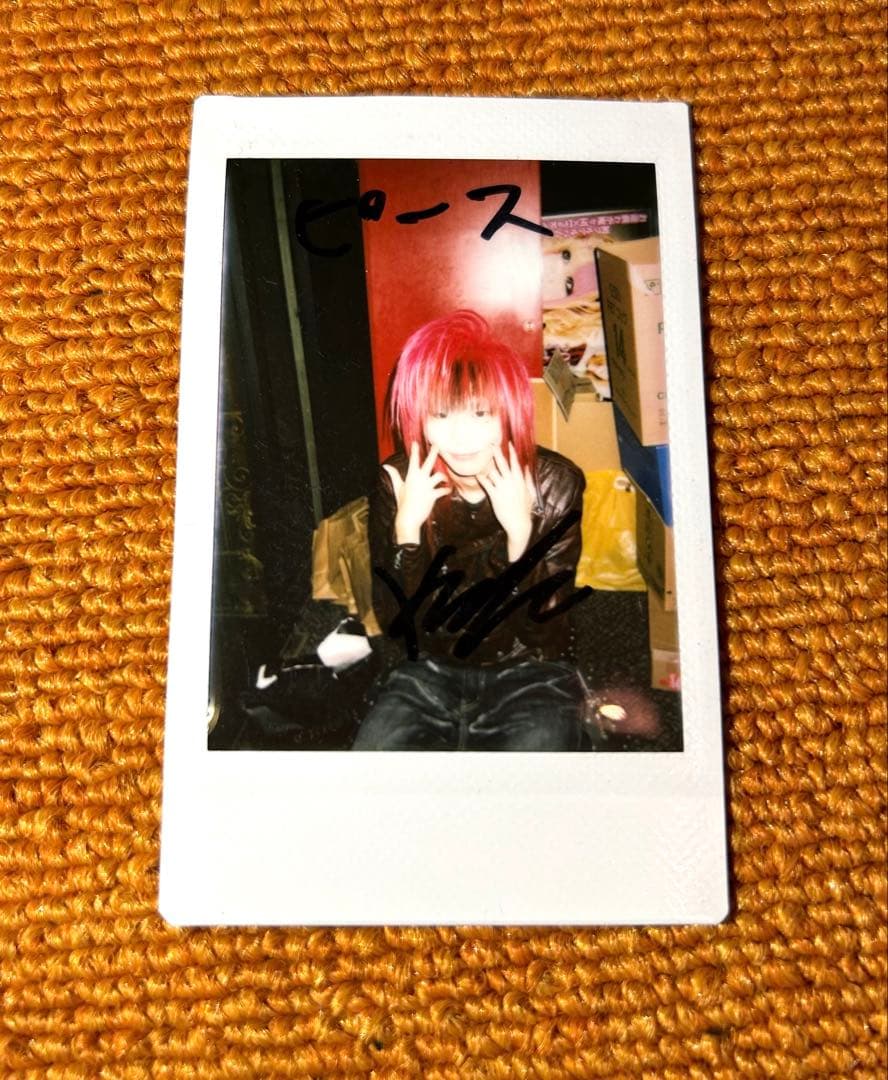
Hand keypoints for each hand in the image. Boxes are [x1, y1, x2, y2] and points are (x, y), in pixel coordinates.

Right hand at [383, 442, 449, 544]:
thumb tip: (386, 466)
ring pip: (439, 476)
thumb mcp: (398, 487)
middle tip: (437, 445)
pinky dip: (446, 489)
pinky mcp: (433, 495)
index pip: (413, 459)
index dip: (415, 450)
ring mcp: (427, 486)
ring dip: (443, 477)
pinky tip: (448, 489)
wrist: (408, 518)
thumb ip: (394, 474)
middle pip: (429, 462)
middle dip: (433, 452)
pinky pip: (443, 490)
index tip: (416, 443)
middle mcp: (420, 479)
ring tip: (445, 479)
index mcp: (411, 475)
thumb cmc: (402, 502)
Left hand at [477, 442, 535, 560]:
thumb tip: (526, 467)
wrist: (519, 523)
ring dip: (486, 465)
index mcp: (520, 480)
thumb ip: (528, 479)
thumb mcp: (530, 493)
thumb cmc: (525, 509)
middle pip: (502, 463)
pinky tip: (477, 474)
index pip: (515, 462)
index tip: (507, 442)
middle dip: (496, 452)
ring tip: (480, 458)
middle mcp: (511, 481)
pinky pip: (486, 483)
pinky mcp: (495, 495)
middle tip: (490, 443)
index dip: (511, 451)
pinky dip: (481, 478)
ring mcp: (502, 488)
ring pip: (492, 472)